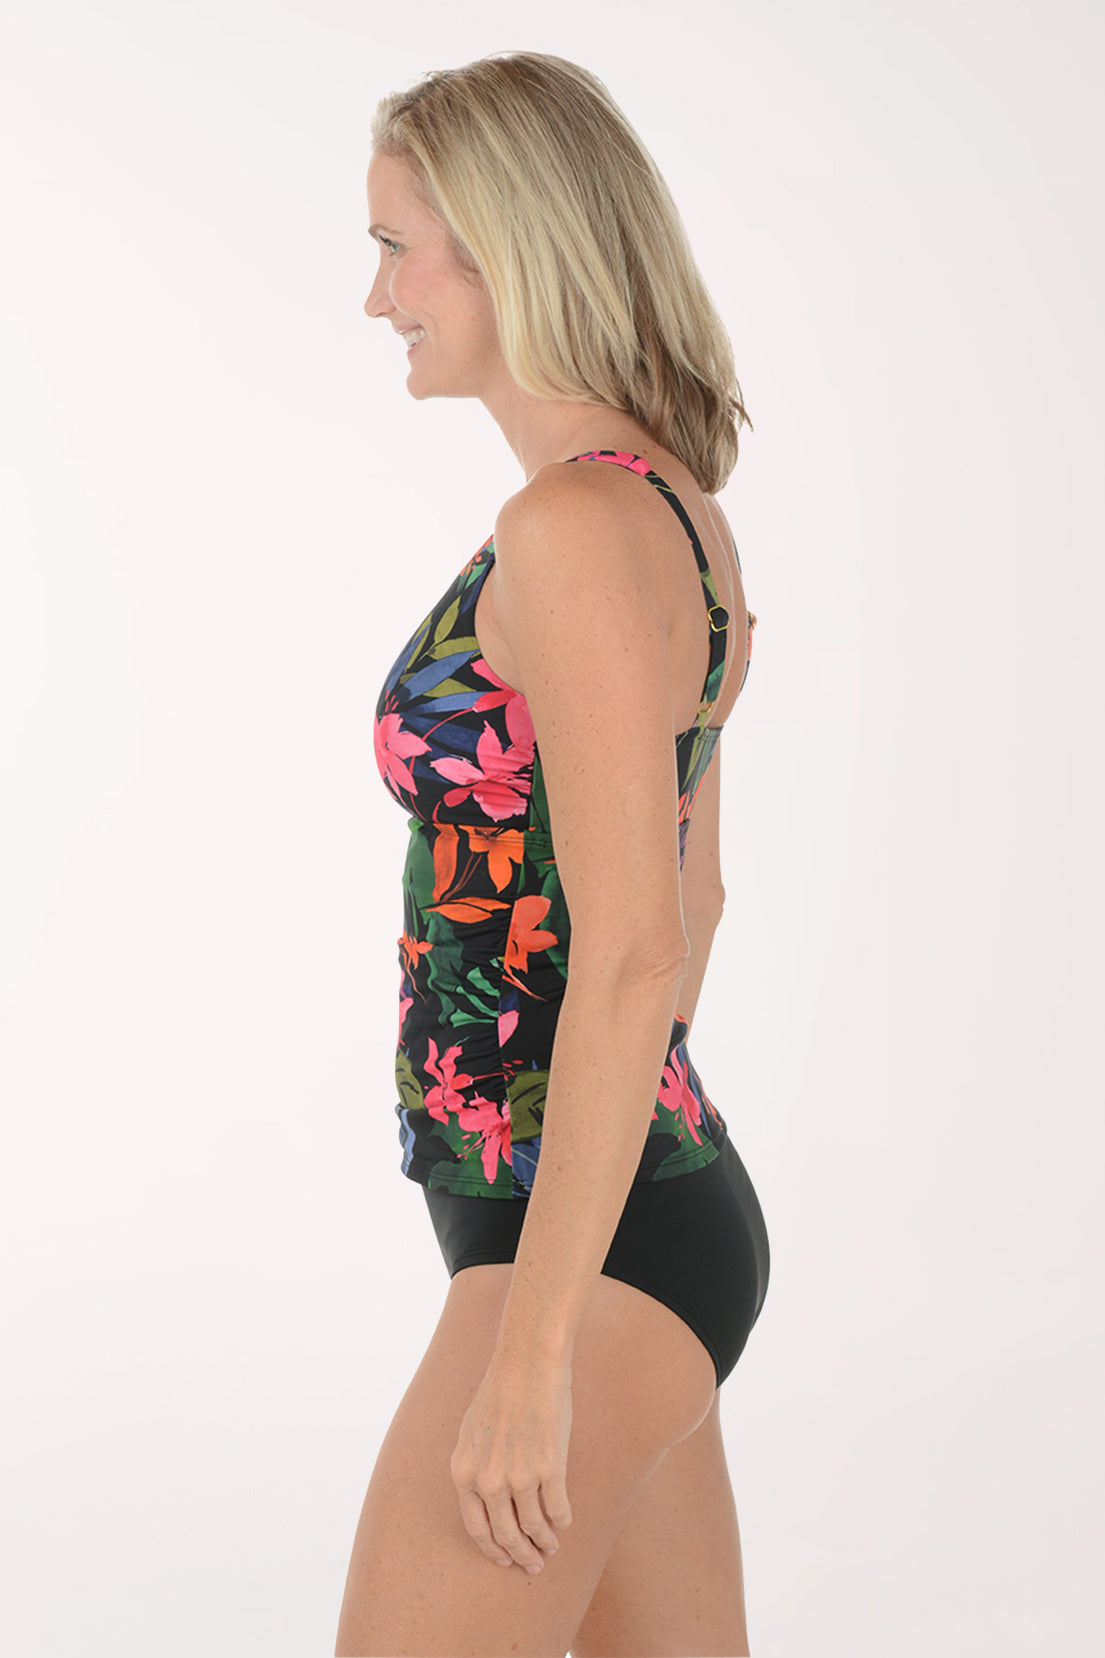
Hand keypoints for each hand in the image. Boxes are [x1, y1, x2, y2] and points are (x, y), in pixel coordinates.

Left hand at [450, 1353, 573, 1571]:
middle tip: (533, 1564)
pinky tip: (564, 1523)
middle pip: (505, 1535)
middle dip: (520, 1556)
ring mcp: (519, 1477)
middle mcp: (489, 1481)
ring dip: (544, 1542)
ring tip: (552, 1547)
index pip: (477, 1528)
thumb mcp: (472, 1433)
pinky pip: (558, 1509)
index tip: (505, 1559)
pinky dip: (562, 1521)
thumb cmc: (500, 1393)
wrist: (527, 1365)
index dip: (493, 1549)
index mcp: (464, 1472)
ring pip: (533, 1527)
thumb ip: (476, 1468)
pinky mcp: (550, 1469)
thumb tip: (487, 1498)